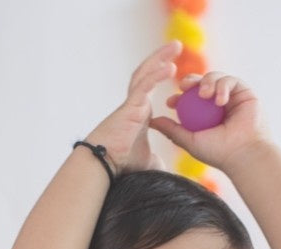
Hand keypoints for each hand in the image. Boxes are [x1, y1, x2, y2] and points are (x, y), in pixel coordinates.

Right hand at [85, 42, 181, 173]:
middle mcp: (136, 103)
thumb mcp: (147, 162)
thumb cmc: (121, 163)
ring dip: (160, 58)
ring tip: (175, 45)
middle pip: (149, 73)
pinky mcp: (130, 107)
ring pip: (146, 73)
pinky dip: (157, 75)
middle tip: (176, 45)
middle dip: (162, 57)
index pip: (151, 86)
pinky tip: (170, 66)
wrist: (104, 164)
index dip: (161, 73)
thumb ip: (156, 161)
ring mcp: (132, 103)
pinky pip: (145, 86)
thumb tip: (165, 171)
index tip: (175, 67)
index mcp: (140, 112)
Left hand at [149, 70, 270, 172]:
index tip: (170, 102)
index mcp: (205, 116)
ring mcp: (231, 97)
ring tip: (205, 95)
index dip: (179, 97)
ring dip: (207, 82)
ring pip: (214, 78)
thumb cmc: (218, 152)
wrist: (244, 154)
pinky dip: (222, 86)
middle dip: (191, 81)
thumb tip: (151, 121)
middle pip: (201, 84)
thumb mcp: (189, 141)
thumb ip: (171, 130)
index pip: (189, 100)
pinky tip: (220, 100)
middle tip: (184, 86)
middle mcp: (217, 106)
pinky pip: (229, 80)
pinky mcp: (244, 92)